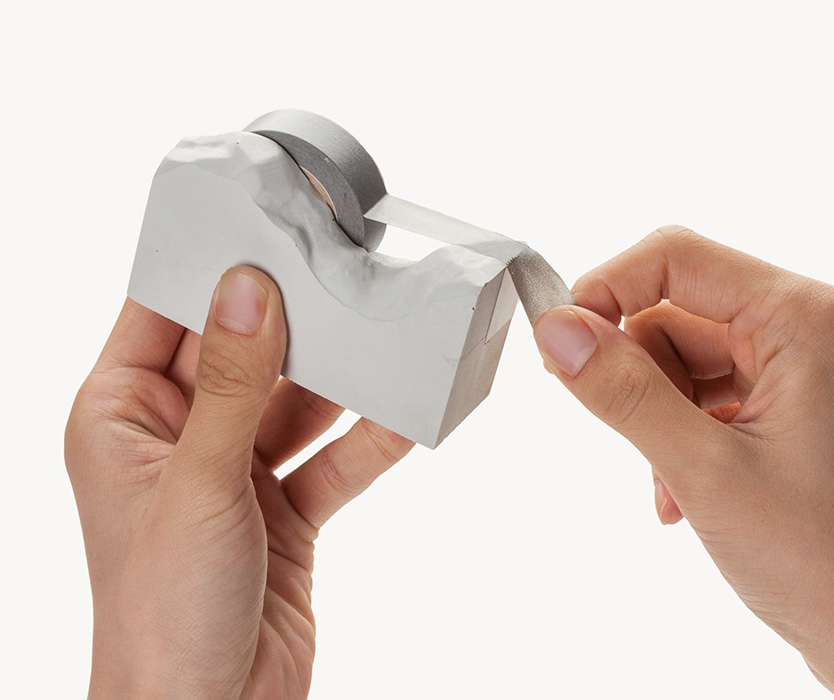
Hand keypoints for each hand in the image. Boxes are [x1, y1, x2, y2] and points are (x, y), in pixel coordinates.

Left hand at [65, 267, 412, 698]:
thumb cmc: (162, 616)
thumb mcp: (199, 487)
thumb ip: (232, 387)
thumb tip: (248, 290)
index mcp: (122, 419)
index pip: (163, 315)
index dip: (212, 270)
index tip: (266, 225)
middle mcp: (178, 437)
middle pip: (245, 353)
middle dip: (297, 323)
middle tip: (350, 278)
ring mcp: (235, 473)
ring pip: (296, 402)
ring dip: (343, 380)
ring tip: (392, 339)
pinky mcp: (285, 509)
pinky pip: (333, 457)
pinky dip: (370, 440)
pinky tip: (407, 416)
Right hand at [533, 227, 833, 698]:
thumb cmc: (826, 560)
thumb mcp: (703, 470)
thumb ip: (623, 391)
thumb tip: (556, 329)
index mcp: (806, 317)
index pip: (676, 258)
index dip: (604, 289)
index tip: (556, 343)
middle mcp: (814, 326)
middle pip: (678, 309)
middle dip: (638, 372)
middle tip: (628, 435)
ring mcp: (809, 366)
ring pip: (688, 355)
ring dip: (657, 414)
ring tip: (670, 483)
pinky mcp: (799, 403)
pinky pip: (712, 391)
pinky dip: (682, 433)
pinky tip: (683, 492)